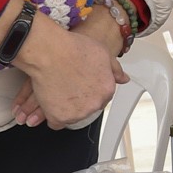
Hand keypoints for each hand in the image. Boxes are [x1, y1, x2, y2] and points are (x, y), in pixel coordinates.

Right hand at [8, 15, 123, 128]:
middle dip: (80, 99)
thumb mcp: (102, 53)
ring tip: (59, 90)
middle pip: (88, 107)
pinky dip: (53, 114)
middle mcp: (94, 104)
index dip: (90, 90)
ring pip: (73, 116)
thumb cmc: (71, 49)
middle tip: (69, 85)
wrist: (49, 52)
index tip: (82, 84)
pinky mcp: (59, 118)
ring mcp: (77, 113)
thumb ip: (115, 69)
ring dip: (67, 108)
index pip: (101, 97)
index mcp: (107, 90)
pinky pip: (56, 123)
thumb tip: (123, 79)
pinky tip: (51, 102)